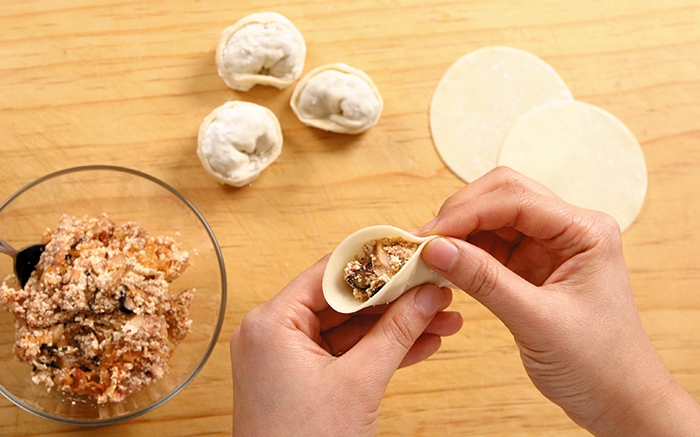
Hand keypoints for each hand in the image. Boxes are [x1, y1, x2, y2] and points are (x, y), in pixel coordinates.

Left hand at [229, 255, 462, 436]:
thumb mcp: (359, 383)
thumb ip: (396, 331)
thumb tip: (428, 294)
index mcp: (271, 322)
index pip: (330, 273)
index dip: (376, 263)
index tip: (414, 254)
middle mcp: (272, 333)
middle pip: (343, 300)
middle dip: (395, 300)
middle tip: (435, 289)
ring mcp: (285, 358)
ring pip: (349, 329)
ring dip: (394, 327)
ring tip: (440, 317)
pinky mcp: (300, 380)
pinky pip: (344, 355)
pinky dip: (379, 351)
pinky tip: (422, 344)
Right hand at [419, 167, 699, 435]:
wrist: (618, 400)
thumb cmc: (597, 364)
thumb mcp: (536, 321)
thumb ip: (484, 280)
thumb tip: (434, 248)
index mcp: (585, 231)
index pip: (516, 200)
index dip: (467, 213)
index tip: (428, 236)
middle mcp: (568, 228)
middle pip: (503, 195)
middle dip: (461, 212)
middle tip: (424, 241)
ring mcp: (549, 246)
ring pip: (493, 217)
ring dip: (460, 231)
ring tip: (427, 254)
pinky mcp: (531, 265)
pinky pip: (491, 245)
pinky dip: (465, 251)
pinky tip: (444, 265)